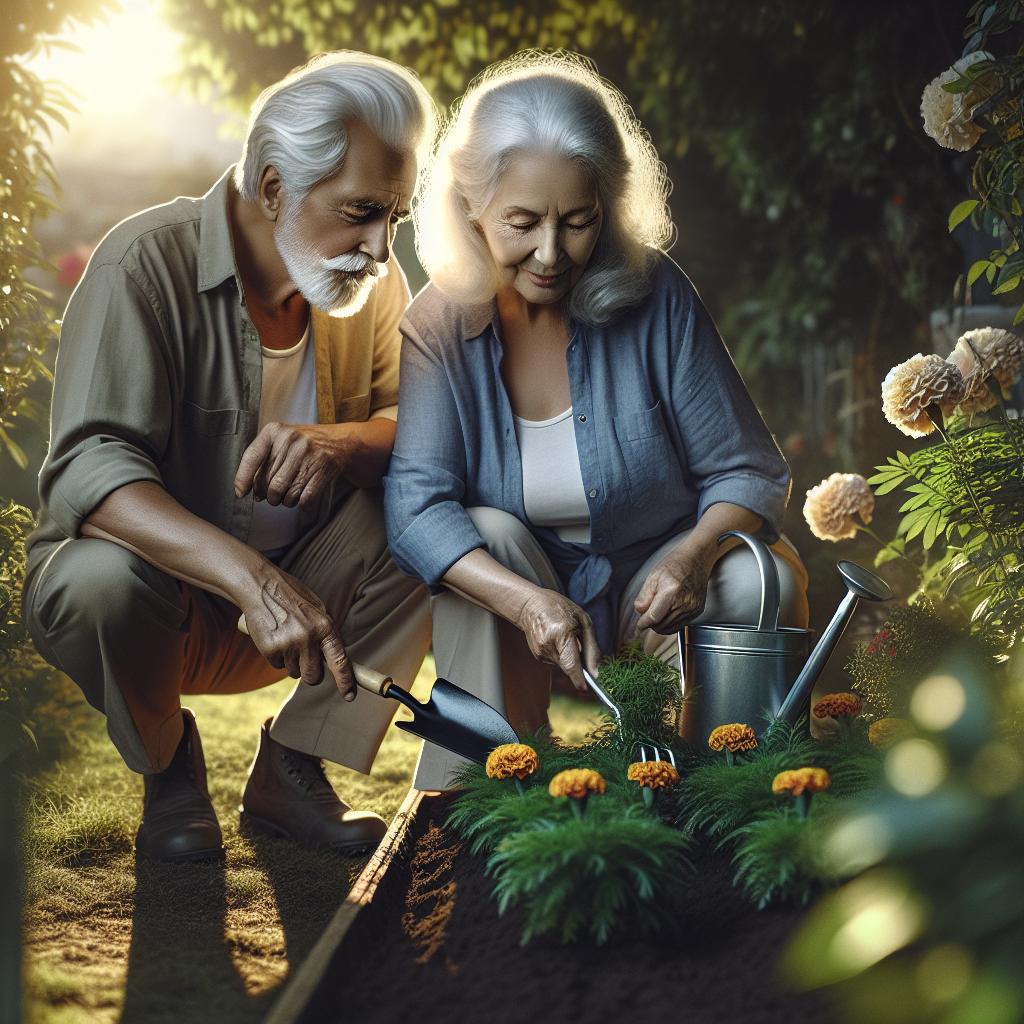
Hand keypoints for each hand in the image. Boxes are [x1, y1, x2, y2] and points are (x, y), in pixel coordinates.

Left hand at [234, 422, 352, 508]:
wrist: (338, 441)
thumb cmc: (302, 444)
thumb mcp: (280, 440)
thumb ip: (261, 459)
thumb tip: (247, 490)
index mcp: (275, 430)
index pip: (252, 457)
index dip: (243, 479)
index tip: (241, 493)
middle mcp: (291, 440)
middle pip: (269, 482)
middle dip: (269, 495)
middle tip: (272, 495)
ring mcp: (309, 454)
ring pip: (286, 493)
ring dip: (285, 501)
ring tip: (287, 496)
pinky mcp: (324, 468)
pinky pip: (305, 498)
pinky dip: (301, 505)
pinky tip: (301, 499)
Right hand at [236, 568, 354, 699]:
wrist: (261, 586)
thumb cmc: (292, 598)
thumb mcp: (317, 610)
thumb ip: (326, 634)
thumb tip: (334, 658)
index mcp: (325, 626)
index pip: (340, 661)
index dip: (346, 681)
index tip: (349, 696)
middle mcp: (309, 638)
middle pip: (314, 676)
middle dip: (310, 674)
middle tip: (304, 659)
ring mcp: (288, 645)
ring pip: (294, 672)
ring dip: (292, 662)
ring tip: (286, 638)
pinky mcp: (270, 649)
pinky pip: (277, 665)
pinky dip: (276, 656)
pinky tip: (274, 637)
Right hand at [515, 589, 601, 691]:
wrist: (531, 605)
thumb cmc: (560, 609)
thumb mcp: (583, 621)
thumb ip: (591, 648)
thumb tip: (595, 672)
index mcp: (561, 633)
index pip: (571, 664)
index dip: (579, 679)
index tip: (586, 689)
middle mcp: (548, 644)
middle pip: (569, 667)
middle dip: (578, 664)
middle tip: (579, 646)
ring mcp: (540, 651)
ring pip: (563, 665)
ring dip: (569, 657)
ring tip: (565, 637)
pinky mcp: (537, 655)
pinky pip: (556, 662)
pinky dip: (561, 655)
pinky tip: (556, 640)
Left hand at [633, 546, 713, 634]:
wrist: (696, 560)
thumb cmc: (676, 565)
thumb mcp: (653, 577)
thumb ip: (644, 596)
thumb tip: (640, 611)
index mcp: (671, 590)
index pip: (654, 617)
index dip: (643, 623)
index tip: (638, 625)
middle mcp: (684, 602)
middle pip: (662, 626)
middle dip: (650, 624)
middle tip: (646, 616)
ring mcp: (692, 608)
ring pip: (670, 628)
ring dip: (660, 625)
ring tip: (656, 612)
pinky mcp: (697, 611)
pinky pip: (679, 625)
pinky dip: (670, 624)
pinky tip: (666, 613)